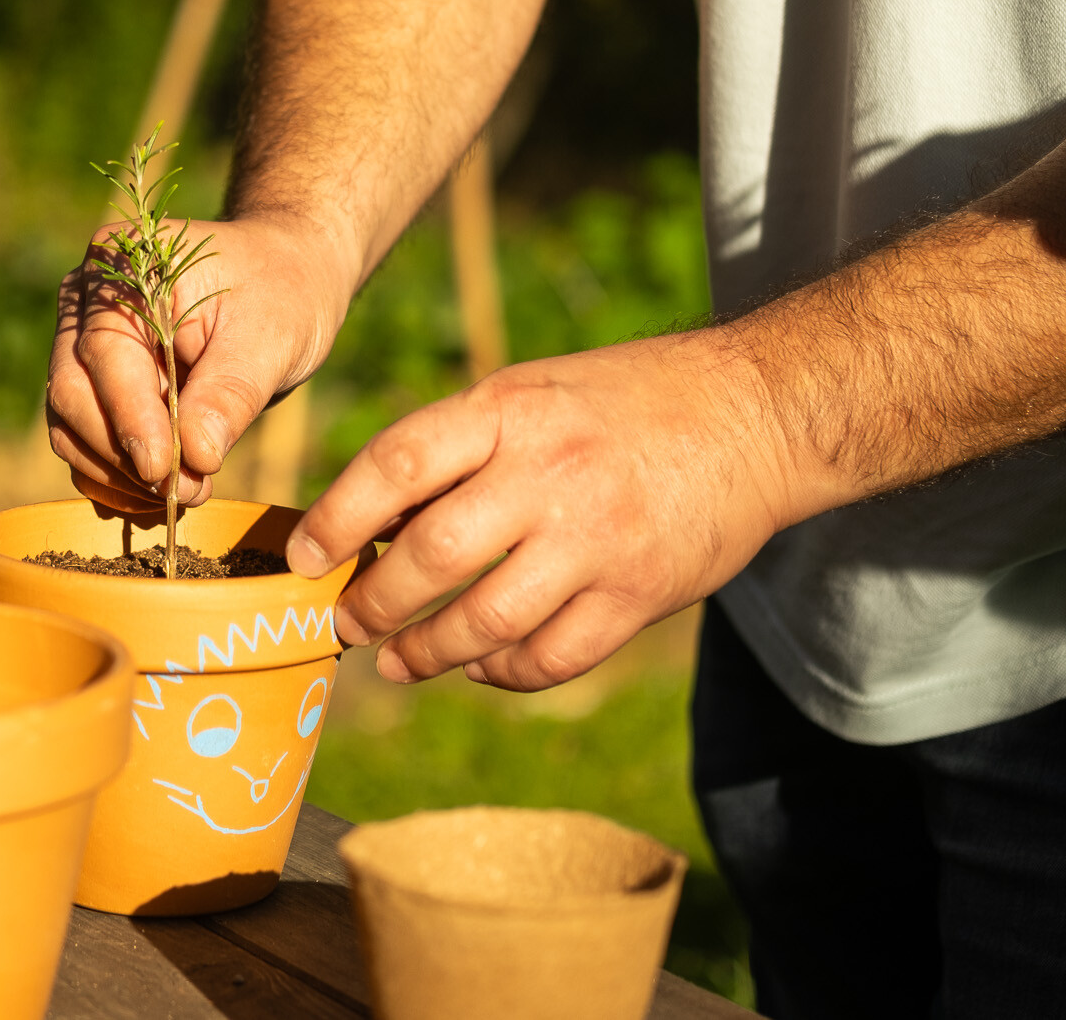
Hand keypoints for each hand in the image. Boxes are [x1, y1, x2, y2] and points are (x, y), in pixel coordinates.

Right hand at [48, 214, 355, 512]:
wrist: (287, 281)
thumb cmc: (281, 294)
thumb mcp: (270, 337)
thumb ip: (229, 393)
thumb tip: (194, 457)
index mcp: (125, 267)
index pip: (106, 353)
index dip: (130, 418)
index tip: (162, 470)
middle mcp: (87, 304)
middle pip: (73, 393)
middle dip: (123, 454)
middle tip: (184, 492)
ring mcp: (83, 347)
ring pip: (70, 425)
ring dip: (118, 475)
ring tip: (184, 494)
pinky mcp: (96, 388)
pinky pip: (84, 443)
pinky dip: (115, 479)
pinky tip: (162, 497)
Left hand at [283, 331, 797, 690]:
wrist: (760, 413)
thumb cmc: (627, 400)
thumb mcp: (536, 391)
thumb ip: (463, 448)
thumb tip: (376, 524)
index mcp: (512, 409)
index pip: (398, 464)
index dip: (338, 518)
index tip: (305, 558)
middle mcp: (550, 473)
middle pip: (432, 557)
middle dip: (372, 603)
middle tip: (346, 624)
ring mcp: (598, 539)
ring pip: (486, 621)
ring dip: (428, 653)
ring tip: (399, 662)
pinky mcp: (639, 594)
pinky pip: (551, 657)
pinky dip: (504, 673)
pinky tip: (483, 666)